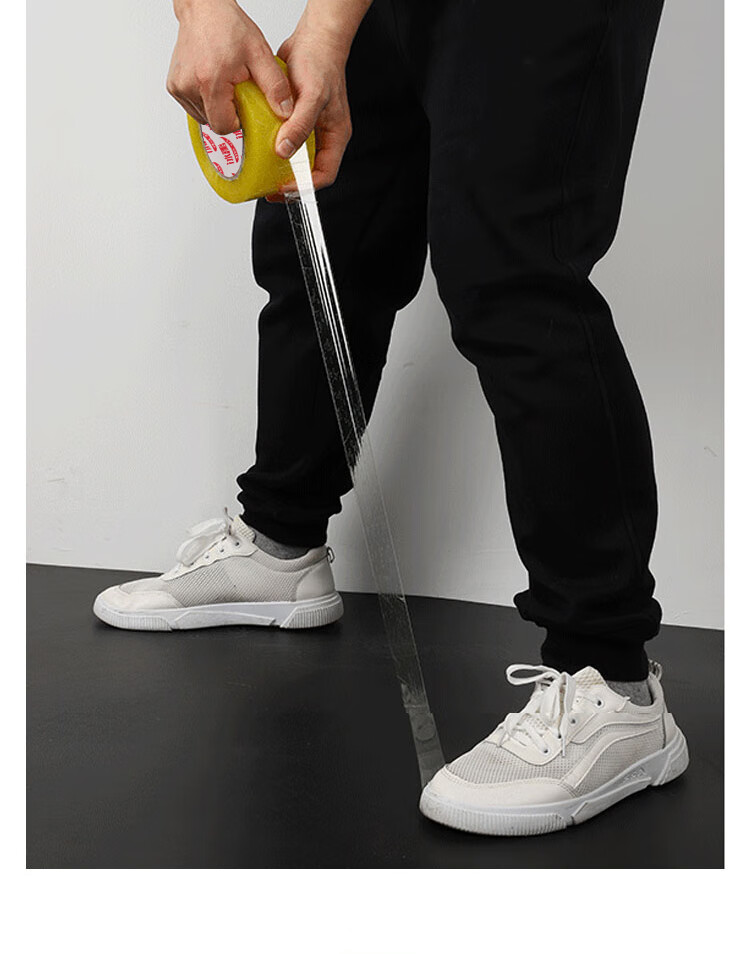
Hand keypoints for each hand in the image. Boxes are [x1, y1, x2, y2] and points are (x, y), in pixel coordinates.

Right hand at [167, 0, 292, 133]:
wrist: (204, 8)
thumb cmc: (227, 26)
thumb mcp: (260, 55)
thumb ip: (275, 86)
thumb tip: (285, 112)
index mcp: (210, 82)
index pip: (224, 126)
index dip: (238, 121)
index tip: (244, 107)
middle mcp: (189, 86)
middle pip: (213, 123)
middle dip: (228, 113)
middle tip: (235, 90)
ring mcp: (178, 86)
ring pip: (203, 116)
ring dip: (216, 107)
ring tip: (224, 84)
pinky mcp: (173, 85)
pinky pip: (194, 106)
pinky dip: (205, 99)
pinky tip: (213, 81)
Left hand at [265, 20, 351, 199]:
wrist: (313, 39)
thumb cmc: (321, 63)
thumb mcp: (312, 96)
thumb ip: (300, 126)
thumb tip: (285, 151)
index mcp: (335, 137)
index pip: (323, 174)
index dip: (304, 185)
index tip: (283, 186)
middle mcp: (323, 136)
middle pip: (308, 172)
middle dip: (288, 182)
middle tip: (268, 186)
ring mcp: (309, 129)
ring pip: (295, 159)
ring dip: (278, 166)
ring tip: (261, 170)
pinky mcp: (294, 120)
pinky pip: (284, 140)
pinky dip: (271, 146)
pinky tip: (258, 146)